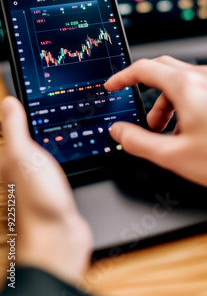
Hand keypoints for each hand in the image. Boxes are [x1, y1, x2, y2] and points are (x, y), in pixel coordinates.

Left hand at [1, 96, 92, 286]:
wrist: (58, 238)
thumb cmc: (37, 200)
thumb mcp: (23, 155)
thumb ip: (14, 129)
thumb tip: (8, 103)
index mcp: (9, 161)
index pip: (9, 134)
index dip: (14, 117)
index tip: (22, 101)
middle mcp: (20, 172)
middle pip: (22, 145)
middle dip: (29, 129)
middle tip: (38, 111)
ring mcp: (38, 183)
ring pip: (39, 156)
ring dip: (45, 143)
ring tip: (53, 128)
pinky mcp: (55, 191)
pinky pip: (54, 168)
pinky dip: (59, 158)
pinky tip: (67, 153)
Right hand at [105, 56, 206, 204]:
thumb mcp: (172, 155)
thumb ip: (138, 141)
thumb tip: (119, 132)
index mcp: (187, 86)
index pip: (144, 69)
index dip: (123, 77)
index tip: (113, 86)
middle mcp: (204, 77)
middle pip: (162, 70)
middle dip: (145, 90)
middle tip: (138, 113)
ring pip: (180, 81)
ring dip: (165, 102)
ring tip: (164, 132)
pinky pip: (198, 88)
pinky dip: (184, 102)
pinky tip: (187, 129)